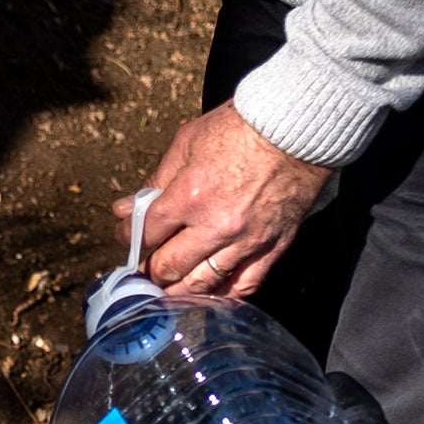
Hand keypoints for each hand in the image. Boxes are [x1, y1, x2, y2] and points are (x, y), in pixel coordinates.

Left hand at [135, 102, 336, 303]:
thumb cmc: (241, 127)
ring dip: (180, 291)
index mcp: (190, 196)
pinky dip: (224, 295)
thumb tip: (127, 208)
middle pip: (170, 266)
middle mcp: (215, 226)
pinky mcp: (273, 246)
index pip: (147, 233)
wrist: (296, 128)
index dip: (129, 238)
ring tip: (169, 290)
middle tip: (143, 272)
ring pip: (204, 283)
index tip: (126, 237)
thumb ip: (156, 180)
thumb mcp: (188, 142)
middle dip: (150, 272)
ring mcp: (246, 240)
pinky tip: (211, 296)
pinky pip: (246, 284)